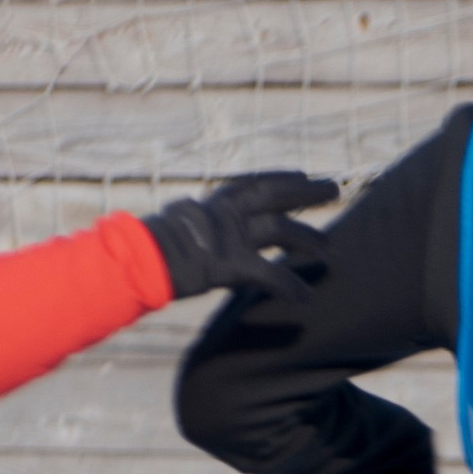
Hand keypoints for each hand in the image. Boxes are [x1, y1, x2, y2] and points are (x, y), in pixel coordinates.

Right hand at [145, 171, 339, 303]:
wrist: (139, 259)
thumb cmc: (148, 246)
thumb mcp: (175, 224)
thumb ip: (194, 221)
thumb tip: (189, 217)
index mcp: (214, 202)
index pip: (254, 183)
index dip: (281, 178)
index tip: (302, 174)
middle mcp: (227, 212)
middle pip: (276, 194)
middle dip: (306, 191)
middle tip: (333, 189)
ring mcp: (232, 236)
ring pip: (282, 230)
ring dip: (310, 240)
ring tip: (333, 251)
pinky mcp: (234, 264)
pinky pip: (271, 276)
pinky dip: (290, 287)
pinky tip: (307, 298)